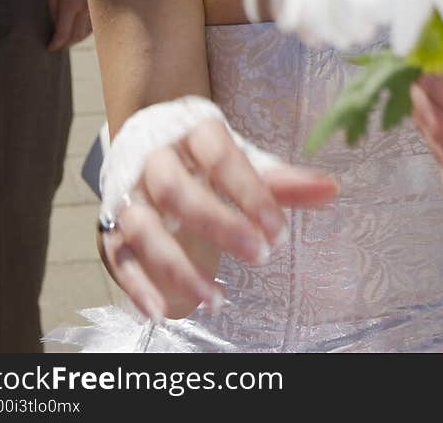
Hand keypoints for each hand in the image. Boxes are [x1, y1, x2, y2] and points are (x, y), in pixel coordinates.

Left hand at [45, 0, 91, 50]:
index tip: (49, 47)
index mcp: (70, 4)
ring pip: (87, 32)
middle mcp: (85, 8)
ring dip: (76, 38)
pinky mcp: (101, 2)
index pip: (63, 34)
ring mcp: (95, 5)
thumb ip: (53, 8)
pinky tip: (79, 28)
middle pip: (76, 37)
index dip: (55, 44)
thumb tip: (55, 26)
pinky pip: (94, 23)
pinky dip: (86, 30)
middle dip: (65, 44)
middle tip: (57, 45)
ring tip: (67, 38)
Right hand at [100, 117, 338, 319]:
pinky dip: (136, 285)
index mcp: (192, 130)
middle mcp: (154, 158)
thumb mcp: (242, 157)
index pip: (220, 157)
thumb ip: (282, 179)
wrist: (147, 136)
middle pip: (176, 191)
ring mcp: (128, 191)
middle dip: (218, 225)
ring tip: (216, 299)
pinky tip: (161, 312)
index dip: (251, 194)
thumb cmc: (204, 153)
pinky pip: (117, 255)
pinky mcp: (110, 224)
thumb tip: (332, 190)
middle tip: (260, 256)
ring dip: (176, 266)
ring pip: (142, 226)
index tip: (280, 232)